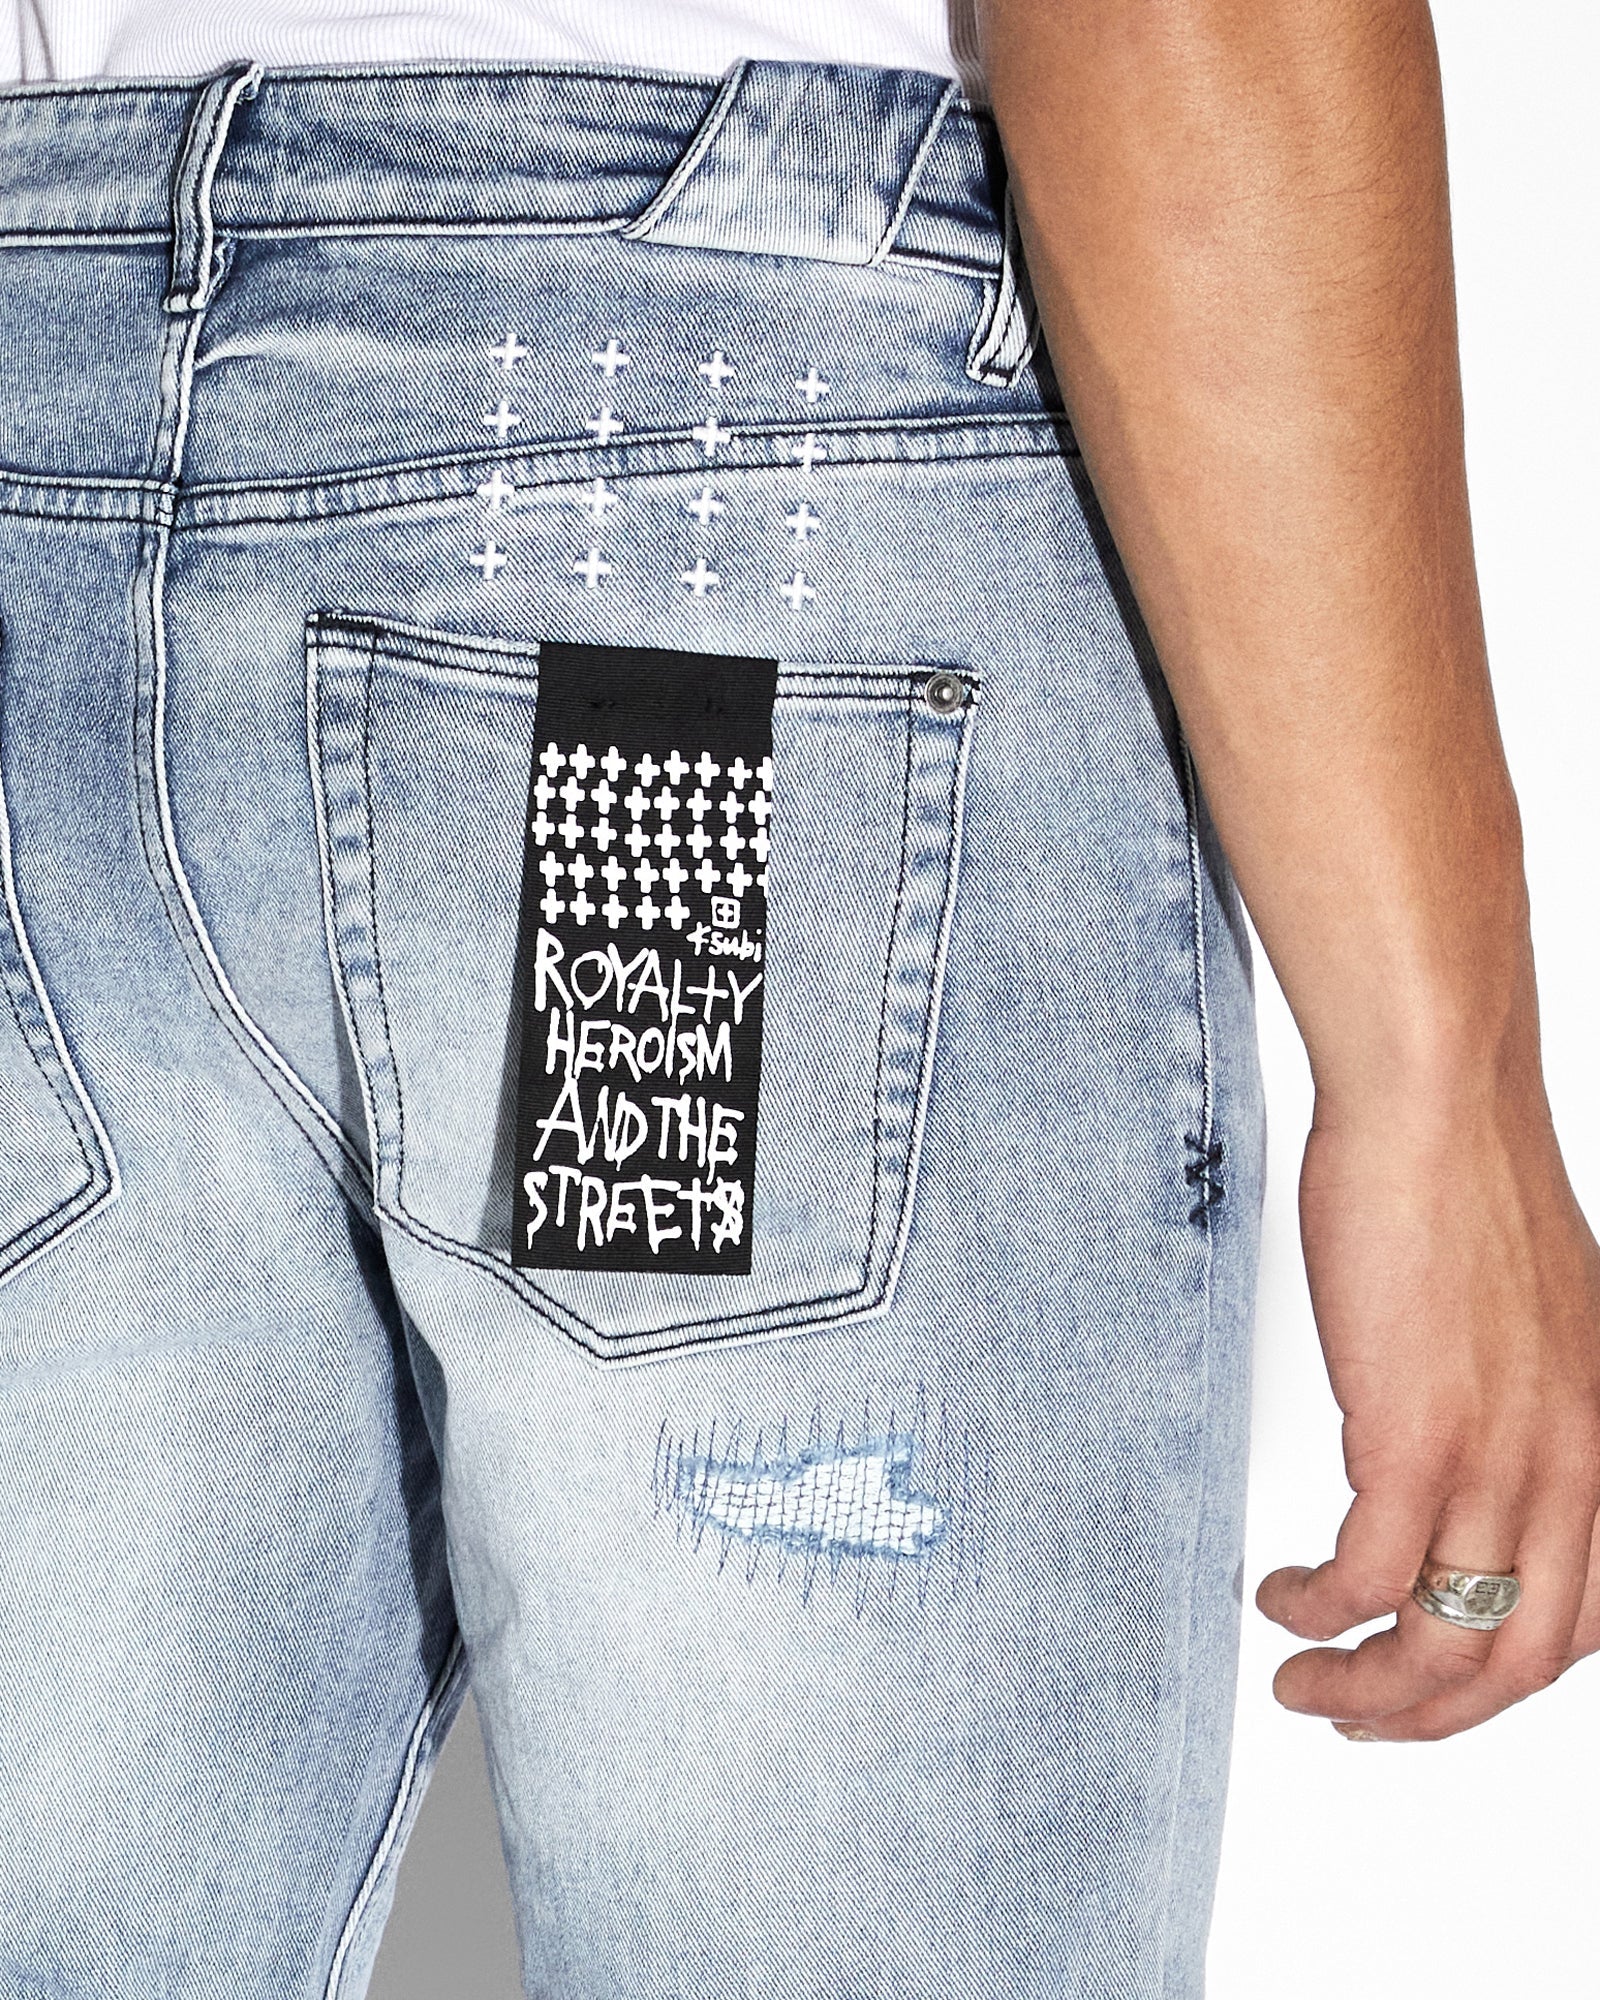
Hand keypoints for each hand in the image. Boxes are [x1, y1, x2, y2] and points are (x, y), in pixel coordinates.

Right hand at [1256, 1083, 1599, 1739]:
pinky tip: (1279, 1597)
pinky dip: (1317, 1612)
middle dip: (1431, 1715)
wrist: (1440, 1107)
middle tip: (1360, 1717)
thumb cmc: (1468, 1184)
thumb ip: (1526, 1401)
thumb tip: (1471, 1445)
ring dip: (1367, 1691)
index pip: (1584, 1622)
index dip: (1503, 1675)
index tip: (1436, 1680)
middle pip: (1519, 1664)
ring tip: (1304, 1683)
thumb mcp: (1538, 1319)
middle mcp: (1575, 1471)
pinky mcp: (1416, 1440)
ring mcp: (1500, 1463)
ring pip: (1444, 1644)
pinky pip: (1368, 1581)